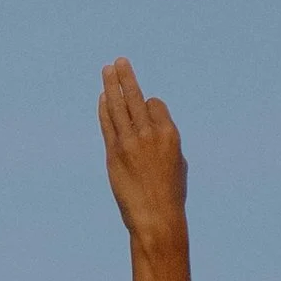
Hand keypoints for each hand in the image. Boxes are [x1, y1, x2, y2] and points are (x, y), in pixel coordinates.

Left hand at [99, 58, 187, 247]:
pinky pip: (107, 124)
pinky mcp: (113, 153)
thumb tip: (155, 128)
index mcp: (170, 134)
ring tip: (107, 70)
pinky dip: (104, 109)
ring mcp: (129, 142)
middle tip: (119, 61)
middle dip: (126, 77)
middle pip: (135, 96)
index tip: (146, 110)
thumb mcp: (178, 164)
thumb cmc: (170, 195)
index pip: (154, 104)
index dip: (149, 105)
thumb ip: (165, 142)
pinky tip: (103, 98)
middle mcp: (149, 133)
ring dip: (111, 85)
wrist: (156, 218)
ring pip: (118, 105)